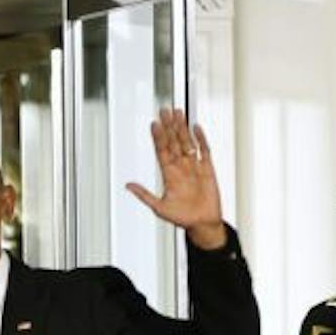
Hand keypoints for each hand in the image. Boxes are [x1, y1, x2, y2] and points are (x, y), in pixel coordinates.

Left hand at [125, 108, 225, 249]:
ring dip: (183, 128)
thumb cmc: (182, 217)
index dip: (158, 137)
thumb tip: (127, 185)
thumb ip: (144, 195)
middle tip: (164, 111)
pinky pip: (204, 151)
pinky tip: (196, 128)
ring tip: (178, 113)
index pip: (162, 151)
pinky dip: (201, 139)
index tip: (154, 124)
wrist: (202, 223)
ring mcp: (194, 166)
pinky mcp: (208, 169)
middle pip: (174, 142)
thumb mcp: (159, 207)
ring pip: (187, 142)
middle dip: (169, 126)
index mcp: (169, 174)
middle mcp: (181, 167)